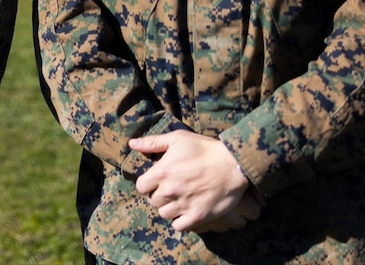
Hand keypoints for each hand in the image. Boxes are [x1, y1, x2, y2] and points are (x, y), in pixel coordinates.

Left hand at [130, 130, 258, 232]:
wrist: (233, 164)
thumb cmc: (205, 149)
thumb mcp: (177, 139)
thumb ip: (152, 143)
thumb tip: (131, 144)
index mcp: (162, 172)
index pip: (141, 187)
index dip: (148, 184)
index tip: (157, 181)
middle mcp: (170, 190)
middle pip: (153, 201)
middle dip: (160, 195)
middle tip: (172, 190)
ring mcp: (183, 205)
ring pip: (164, 214)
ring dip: (169, 208)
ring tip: (180, 200)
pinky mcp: (198, 216)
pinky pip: (179, 226)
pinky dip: (180, 221)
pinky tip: (186, 211)